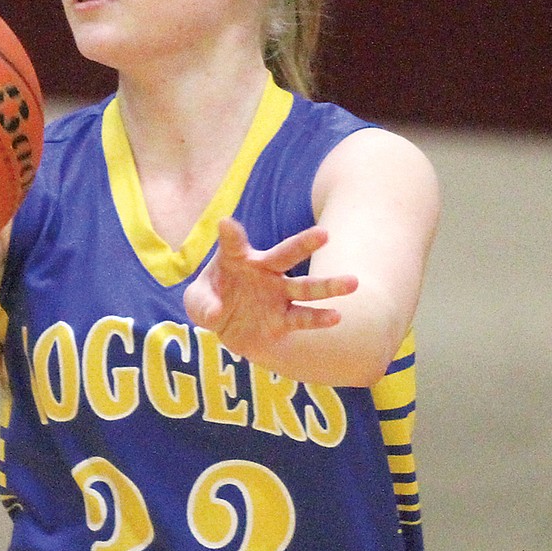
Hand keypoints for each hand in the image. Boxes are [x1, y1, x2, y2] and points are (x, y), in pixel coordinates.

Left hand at [183, 218, 356, 362]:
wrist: (229, 326)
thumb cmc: (213, 301)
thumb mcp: (197, 301)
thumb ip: (202, 304)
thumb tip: (218, 311)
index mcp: (239, 258)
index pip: (234, 244)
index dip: (230, 234)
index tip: (226, 224)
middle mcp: (265, 273)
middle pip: (287, 255)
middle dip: (304, 244)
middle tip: (325, 234)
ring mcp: (278, 296)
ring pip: (306, 288)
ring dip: (328, 286)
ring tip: (353, 282)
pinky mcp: (283, 320)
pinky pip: (303, 318)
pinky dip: (318, 319)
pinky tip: (337, 317)